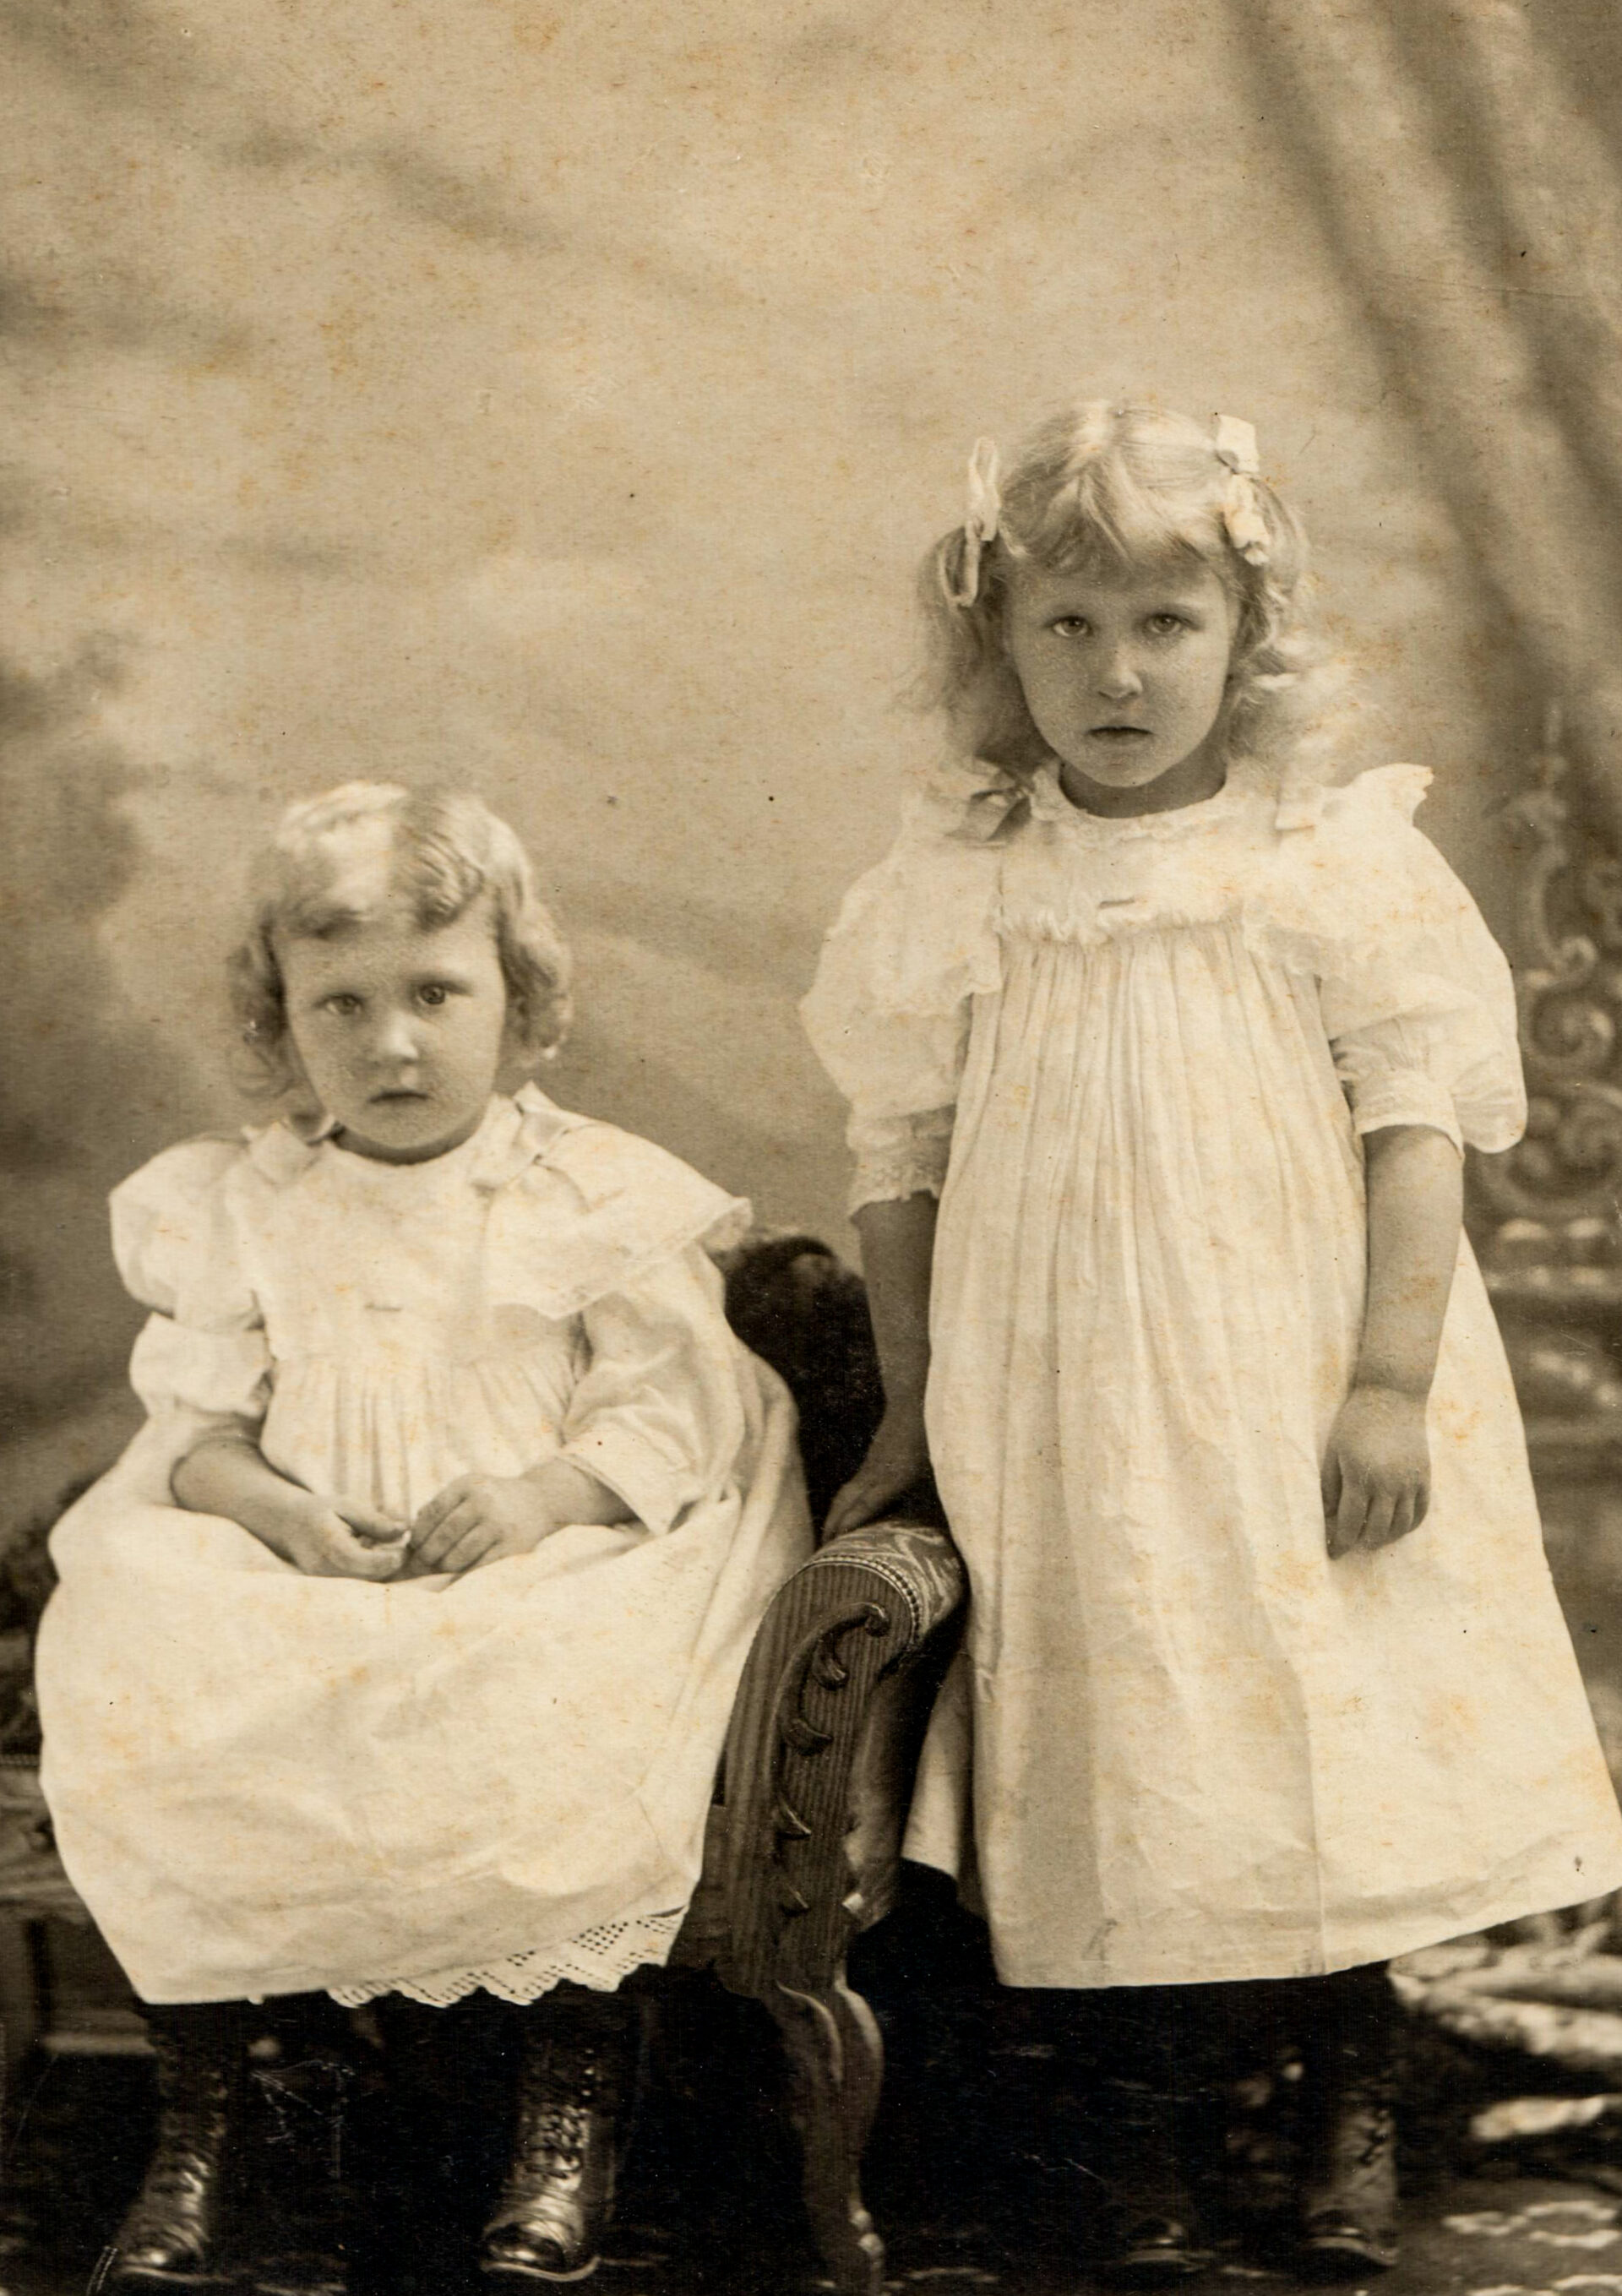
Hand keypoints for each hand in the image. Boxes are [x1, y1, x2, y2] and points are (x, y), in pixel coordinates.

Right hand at [281, 1494, 408, 1580]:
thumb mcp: (347, 1506)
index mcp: (332, 1546)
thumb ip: (375, 1520)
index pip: (370, 1563)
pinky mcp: (325, 1587)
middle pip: (370, 1577)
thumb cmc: (321, 1511)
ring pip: (364, 1585)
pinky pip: (354, 1586)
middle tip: (400, 1548)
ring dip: (380, 1571)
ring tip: (385, 1551)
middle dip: (389, 1565)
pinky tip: (371, 1559)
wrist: (289, 1524)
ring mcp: (323, 1581)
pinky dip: (368, 1574)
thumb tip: (404, 1529)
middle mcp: (325, 1570)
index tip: (404, 1545)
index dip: (392, 1557)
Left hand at [405, 1474, 557, 1577]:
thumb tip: (410, 1533)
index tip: (414, 1546)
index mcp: (468, 1485)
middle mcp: (484, 1502)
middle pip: (442, 1536)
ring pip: (458, 1556)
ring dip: (444, 1566)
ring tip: (441, 1568)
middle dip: (427, 1555)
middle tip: (421, 1564)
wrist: (539, 1501)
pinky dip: (464, 1573)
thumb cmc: (493, 1497)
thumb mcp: (468, 1488)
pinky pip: (479, 1567)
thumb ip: (439, 1505)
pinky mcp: (512, 1546)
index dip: (418, 1533)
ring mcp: (499, 1525)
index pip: (432, 1512)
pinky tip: (460, 1573)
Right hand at [823, 1404, 931, 1540]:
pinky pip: (852, 1487)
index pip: (868, 1502)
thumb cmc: (935, 1436)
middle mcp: (877, 1472)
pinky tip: (845, 1517)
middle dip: (833, 1525)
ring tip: (828, 1539)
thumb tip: (954, 1527)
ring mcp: (871, 1466)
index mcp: (897, 1475)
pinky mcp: (871, 1463)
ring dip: (834, 1516)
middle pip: (847, 1501)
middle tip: (823, 1552)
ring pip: (846, 1493)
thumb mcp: (943, 1465)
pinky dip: (843, 1505)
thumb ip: (942, 1494)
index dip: (853, 1521)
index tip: (839, 1542)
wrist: (916, 1400)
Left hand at [1322, 1383, 1430, 1557]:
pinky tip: (1397, 1527)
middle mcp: (1388, 1483)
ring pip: (1402, 1526)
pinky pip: (1421, 1512)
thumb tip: (1328, 1517)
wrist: (1392, 1396)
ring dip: (1387, 1538)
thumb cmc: (1355, 1422)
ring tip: (1373, 1539)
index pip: (1350, 1522)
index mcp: (1360, 1476)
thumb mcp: (1334, 1451)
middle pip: (1378, 1530)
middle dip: (1363, 1543)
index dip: (1341, 1542)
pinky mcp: (1425, 1477)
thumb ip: (1330, 1486)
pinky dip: (1409, 1525)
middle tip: (1352, 1546)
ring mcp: (1410, 1481)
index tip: (1333, 1553)